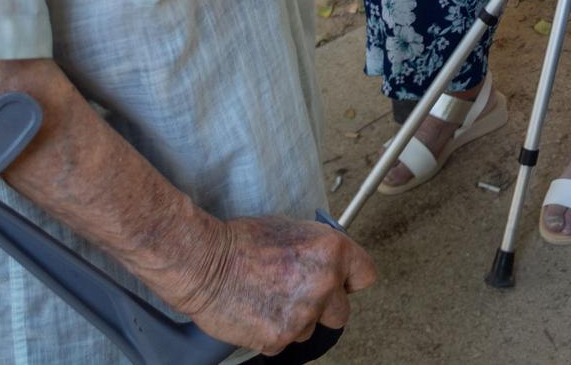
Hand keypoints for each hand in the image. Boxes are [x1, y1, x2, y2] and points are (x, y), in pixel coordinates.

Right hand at [174, 214, 376, 355]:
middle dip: (323, 307)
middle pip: (341, 312)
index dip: (350, 280)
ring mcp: (303, 314)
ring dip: (295, 320)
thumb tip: (331, 264)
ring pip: (310, 329)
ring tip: (268, 299)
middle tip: (297, 295)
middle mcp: (324, 283)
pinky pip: (284, 341)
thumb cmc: (242, 241)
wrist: (204, 263)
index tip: (341, 283)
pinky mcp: (279, 337)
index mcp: (332, 251)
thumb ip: (319, 251)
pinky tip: (256, 311)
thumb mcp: (293, 229)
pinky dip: (272, 332)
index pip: (366, 275)